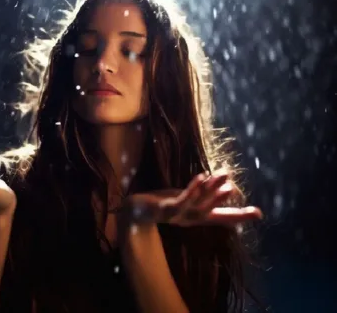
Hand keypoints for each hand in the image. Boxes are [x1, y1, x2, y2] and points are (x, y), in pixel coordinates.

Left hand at [124, 170, 262, 226]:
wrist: (137, 210)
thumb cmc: (163, 203)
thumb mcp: (186, 198)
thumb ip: (204, 193)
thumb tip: (224, 183)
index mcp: (197, 217)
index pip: (221, 217)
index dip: (240, 216)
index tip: (259, 214)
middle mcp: (190, 219)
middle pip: (210, 211)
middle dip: (222, 200)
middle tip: (235, 188)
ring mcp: (178, 216)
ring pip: (198, 204)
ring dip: (210, 191)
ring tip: (222, 177)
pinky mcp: (166, 209)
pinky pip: (181, 200)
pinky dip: (192, 189)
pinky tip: (200, 178)